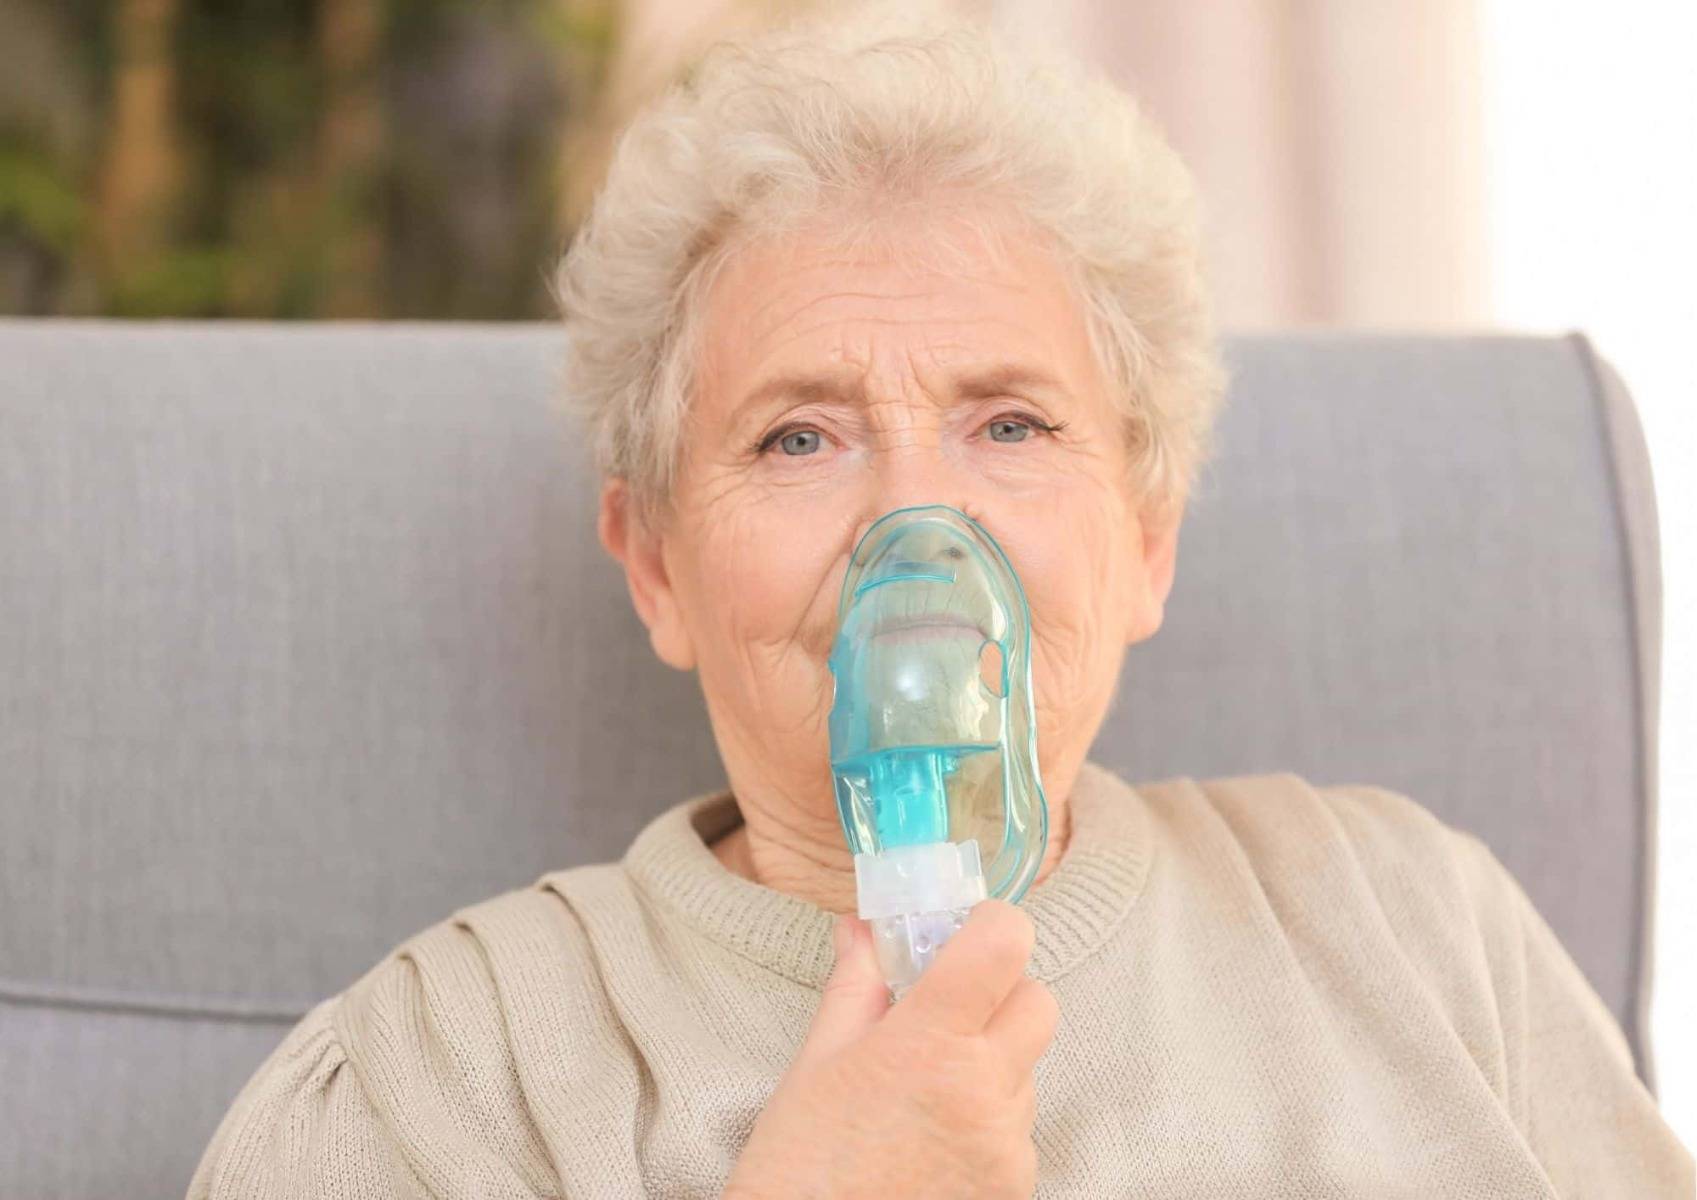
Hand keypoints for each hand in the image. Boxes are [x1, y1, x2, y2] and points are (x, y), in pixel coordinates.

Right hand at [723, 899, 1057, 1198]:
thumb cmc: (796, 1174)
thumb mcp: (815, 1066)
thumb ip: (854, 988)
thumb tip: (862, 930)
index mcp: (927, 1045)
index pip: (1004, 945)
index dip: (993, 924)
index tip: (967, 928)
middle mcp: (982, 1092)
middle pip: (1038, 1002)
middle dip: (1002, 991)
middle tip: (949, 1007)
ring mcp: (1005, 1148)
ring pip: (1029, 1069)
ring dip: (992, 1061)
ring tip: (924, 1090)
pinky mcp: (1015, 1190)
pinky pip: (1019, 1130)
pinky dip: (988, 1121)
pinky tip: (933, 1140)